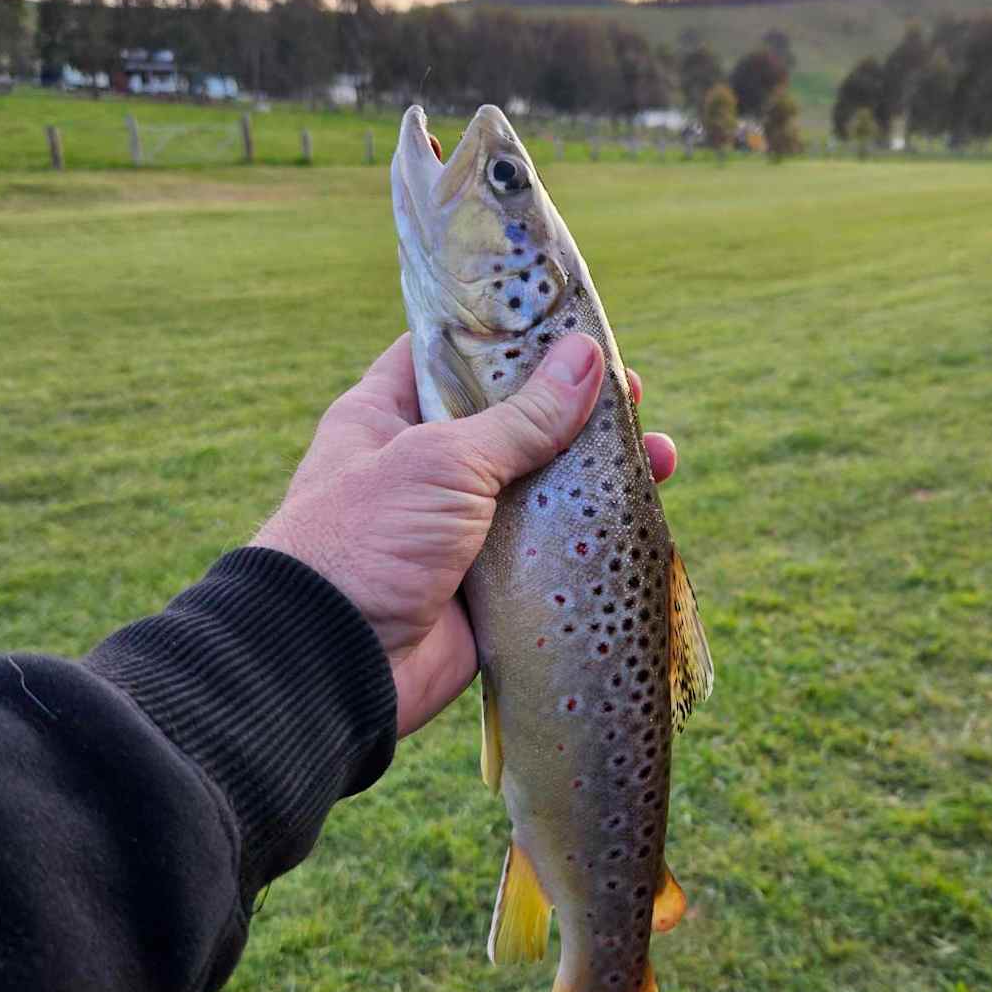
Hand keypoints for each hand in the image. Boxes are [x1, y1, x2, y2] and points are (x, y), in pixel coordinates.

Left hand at [252, 333, 676, 736]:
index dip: (509, 339)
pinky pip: (550, 555)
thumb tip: (590, 358)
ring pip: (541, 490)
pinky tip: (641, 516)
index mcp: (386, 417)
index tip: (571, 327)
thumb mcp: (444, 461)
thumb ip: (522, 417)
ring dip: (599, 474)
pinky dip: (593, 538)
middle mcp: (423, 469)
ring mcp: (458, 531)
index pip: (448, 357)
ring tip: (659, 457)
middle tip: (634, 395)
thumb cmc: (366, 540)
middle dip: (575, 409)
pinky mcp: (488, 589)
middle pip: (512, 422)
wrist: (332, 664)